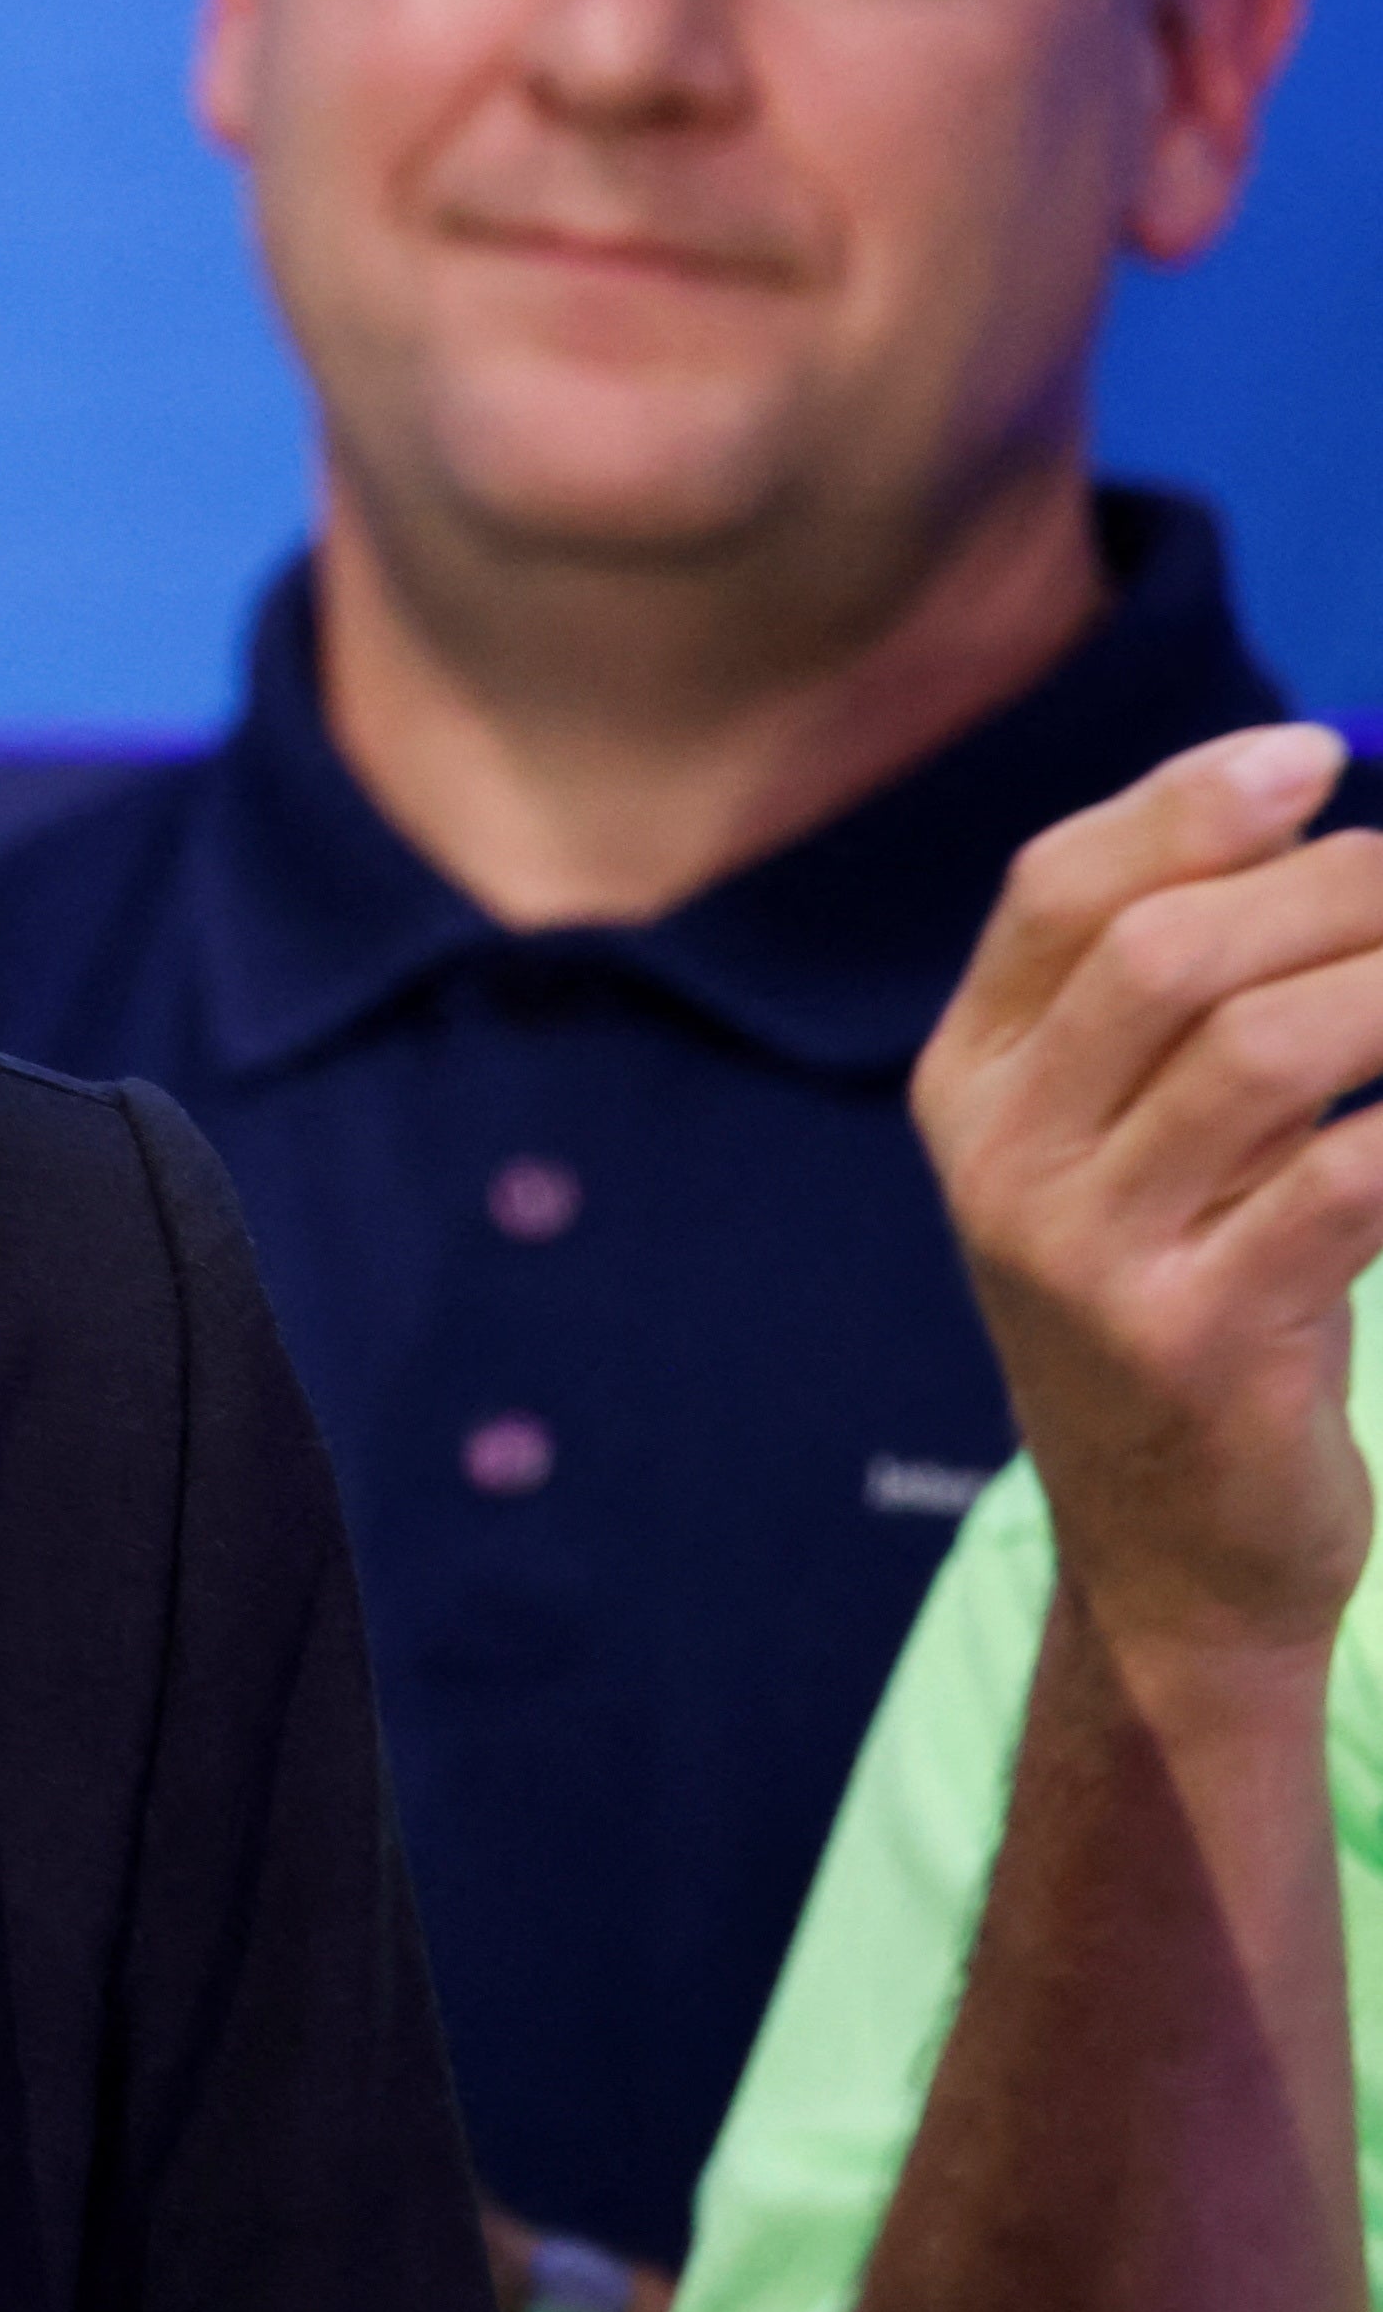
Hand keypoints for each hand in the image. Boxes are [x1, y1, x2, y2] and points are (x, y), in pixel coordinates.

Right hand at [913, 721, 1382, 1676]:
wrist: (1176, 1555)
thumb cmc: (1186, 1304)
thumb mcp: (1125, 1150)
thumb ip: (1165, 1005)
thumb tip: (1308, 808)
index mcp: (966, 1089)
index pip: (1056, 891)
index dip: (1186, 803)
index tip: (1316, 756)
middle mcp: (1000, 1164)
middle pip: (1167, 953)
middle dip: (1333, 890)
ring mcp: (1085, 1258)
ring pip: (1264, 1050)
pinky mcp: (1195, 1342)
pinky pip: (1347, 1179)